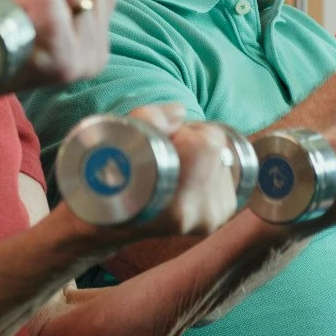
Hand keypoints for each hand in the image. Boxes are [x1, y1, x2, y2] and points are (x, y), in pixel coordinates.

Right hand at [100, 104, 242, 241]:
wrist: (110, 222)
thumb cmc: (110, 181)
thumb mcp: (118, 142)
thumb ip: (149, 120)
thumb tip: (180, 112)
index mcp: (179, 209)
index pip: (204, 146)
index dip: (183, 133)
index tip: (161, 142)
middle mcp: (202, 217)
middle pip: (215, 147)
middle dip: (192, 139)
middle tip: (164, 150)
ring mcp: (215, 216)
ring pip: (222, 154)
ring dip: (199, 151)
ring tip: (170, 164)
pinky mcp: (222, 211)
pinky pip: (226, 166)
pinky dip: (207, 161)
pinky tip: (185, 172)